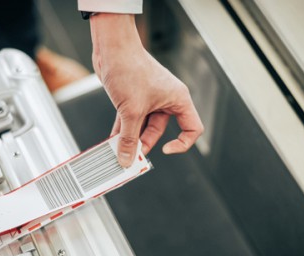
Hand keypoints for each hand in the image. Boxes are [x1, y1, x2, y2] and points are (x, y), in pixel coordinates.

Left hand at [90, 14, 203, 166]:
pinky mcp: (133, 97)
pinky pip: (129, 119)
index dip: (182, 143)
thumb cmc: (129, 69)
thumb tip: (127, 160)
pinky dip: (121, 130)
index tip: (165, 150)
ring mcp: (149, 99)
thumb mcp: (131, 111)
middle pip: (159, 131)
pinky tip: (110, 141)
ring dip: (130, 138)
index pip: (192, 128)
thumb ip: (129, 138)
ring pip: (142, 126)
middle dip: (144, 144)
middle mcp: (166, 99)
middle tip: (130, 157)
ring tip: (117, 151)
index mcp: (178, 99)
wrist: (112, 47)